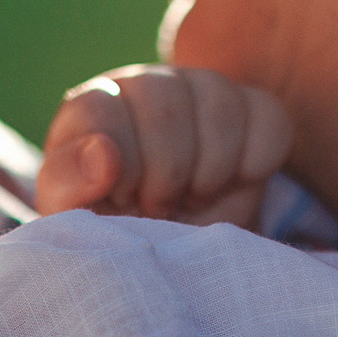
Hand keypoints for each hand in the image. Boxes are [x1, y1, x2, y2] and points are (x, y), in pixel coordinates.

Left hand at [35, 65, 291, 225]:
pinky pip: (268, 120)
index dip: (118, 165)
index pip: (100, 111)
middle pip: (163, 104)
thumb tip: (103, 156)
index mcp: (92, 107)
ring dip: (207, 171)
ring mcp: (201, 90)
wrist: (171, 250)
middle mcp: (145, 85)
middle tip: (158, 207)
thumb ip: (68, 184)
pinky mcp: (253, 109)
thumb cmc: (113, 230)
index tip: (124, 199)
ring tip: (189, 199)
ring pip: (219, 103)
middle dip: (165, 174)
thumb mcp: (74, 218)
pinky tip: (228, 185)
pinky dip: (252, 164)